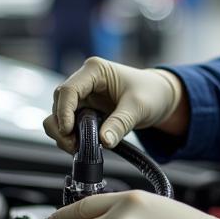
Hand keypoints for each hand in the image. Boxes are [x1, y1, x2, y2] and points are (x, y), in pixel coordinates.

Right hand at [43, 57, 183, 152]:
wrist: (161, 98)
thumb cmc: (152, 93)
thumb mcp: (138, 107)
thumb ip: (120, 123)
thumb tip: (104, 141)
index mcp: (95, 70)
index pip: (68, 89)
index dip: (64, 112)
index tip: (68, 131)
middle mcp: (85, 81)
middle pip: (59, 102)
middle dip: (61, 126)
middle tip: (73, 145)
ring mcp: (84, 96)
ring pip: (59, 114)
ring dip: (63, 133)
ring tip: (77, 148)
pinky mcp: (85, 110)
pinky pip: (69, 123)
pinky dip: (71, 136)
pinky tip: (81, 145)